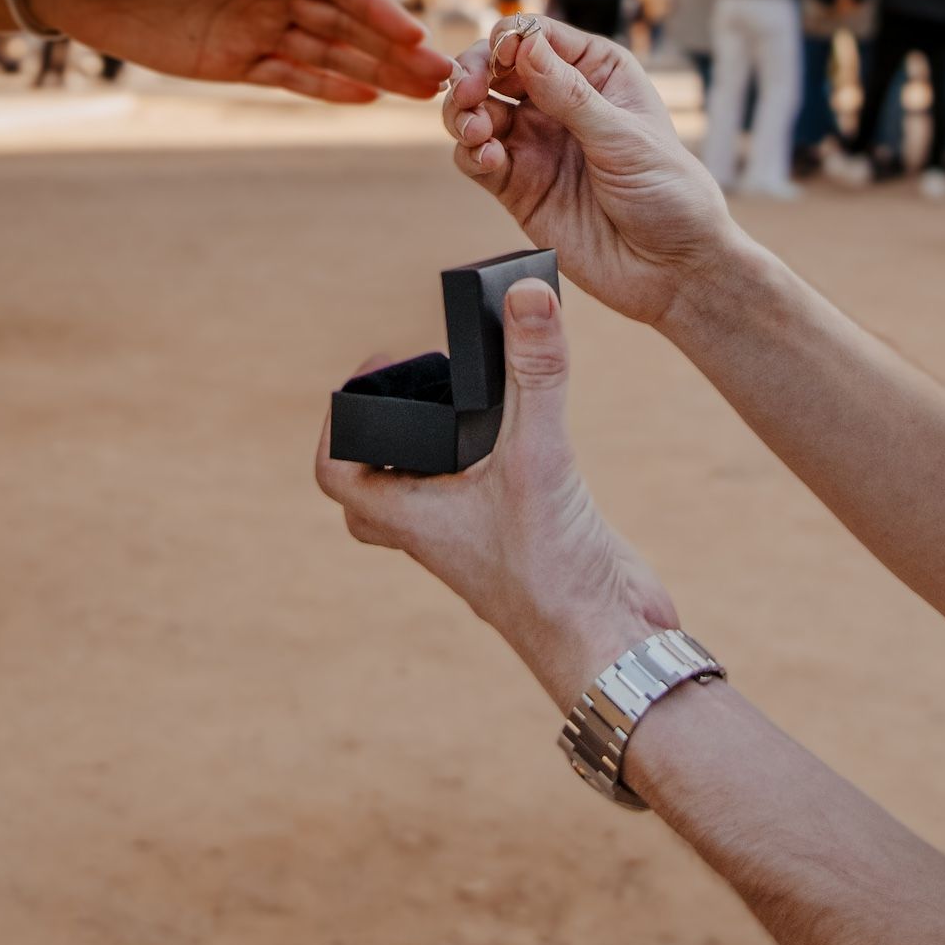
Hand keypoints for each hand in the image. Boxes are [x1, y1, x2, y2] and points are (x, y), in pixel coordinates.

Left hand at [26, 0, 451, 102]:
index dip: (373, 5)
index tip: (410, 31)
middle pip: (345, 20)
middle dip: (394, 46)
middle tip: (443, 73)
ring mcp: (253, 27)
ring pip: (328, 52)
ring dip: (376, 70)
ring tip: (424, 92)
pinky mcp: (230, 61)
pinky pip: (287, 77)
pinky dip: (326, 88)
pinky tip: (367, 98)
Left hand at [317, 277, 677, 704]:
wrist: (609, 648)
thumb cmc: (553, 577)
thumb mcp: (540, 457)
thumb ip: (536, 375)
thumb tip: (527, 297)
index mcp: (414, 520)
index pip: (338, 477)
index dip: (335, 427)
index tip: (370, 374)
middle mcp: (439, 533)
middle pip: (375, 492)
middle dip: (380, 442)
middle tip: (412, 387)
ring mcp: (481, 540)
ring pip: (433, 497)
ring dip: (437, 452)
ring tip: (470, 396)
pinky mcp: (527, 539)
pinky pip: (490, 499)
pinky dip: (496, 461)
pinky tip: (531, 432)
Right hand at [444, 19, 746, 329]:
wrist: (672, 269)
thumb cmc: (668, 194)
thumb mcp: (625, 138)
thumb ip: (571, 94)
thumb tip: (524, 43)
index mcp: (596, 72)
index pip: (538, 36)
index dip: (509, 40)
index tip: (499, 58)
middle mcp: (559, 101)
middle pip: (496, 68)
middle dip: (474, 73)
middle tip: (468, 92)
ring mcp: (535, 142)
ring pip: (477, 110)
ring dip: (464, 113)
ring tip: (477, 130)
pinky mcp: (518, 185)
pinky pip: (476, 158)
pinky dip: (471, 153)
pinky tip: (489, 159)